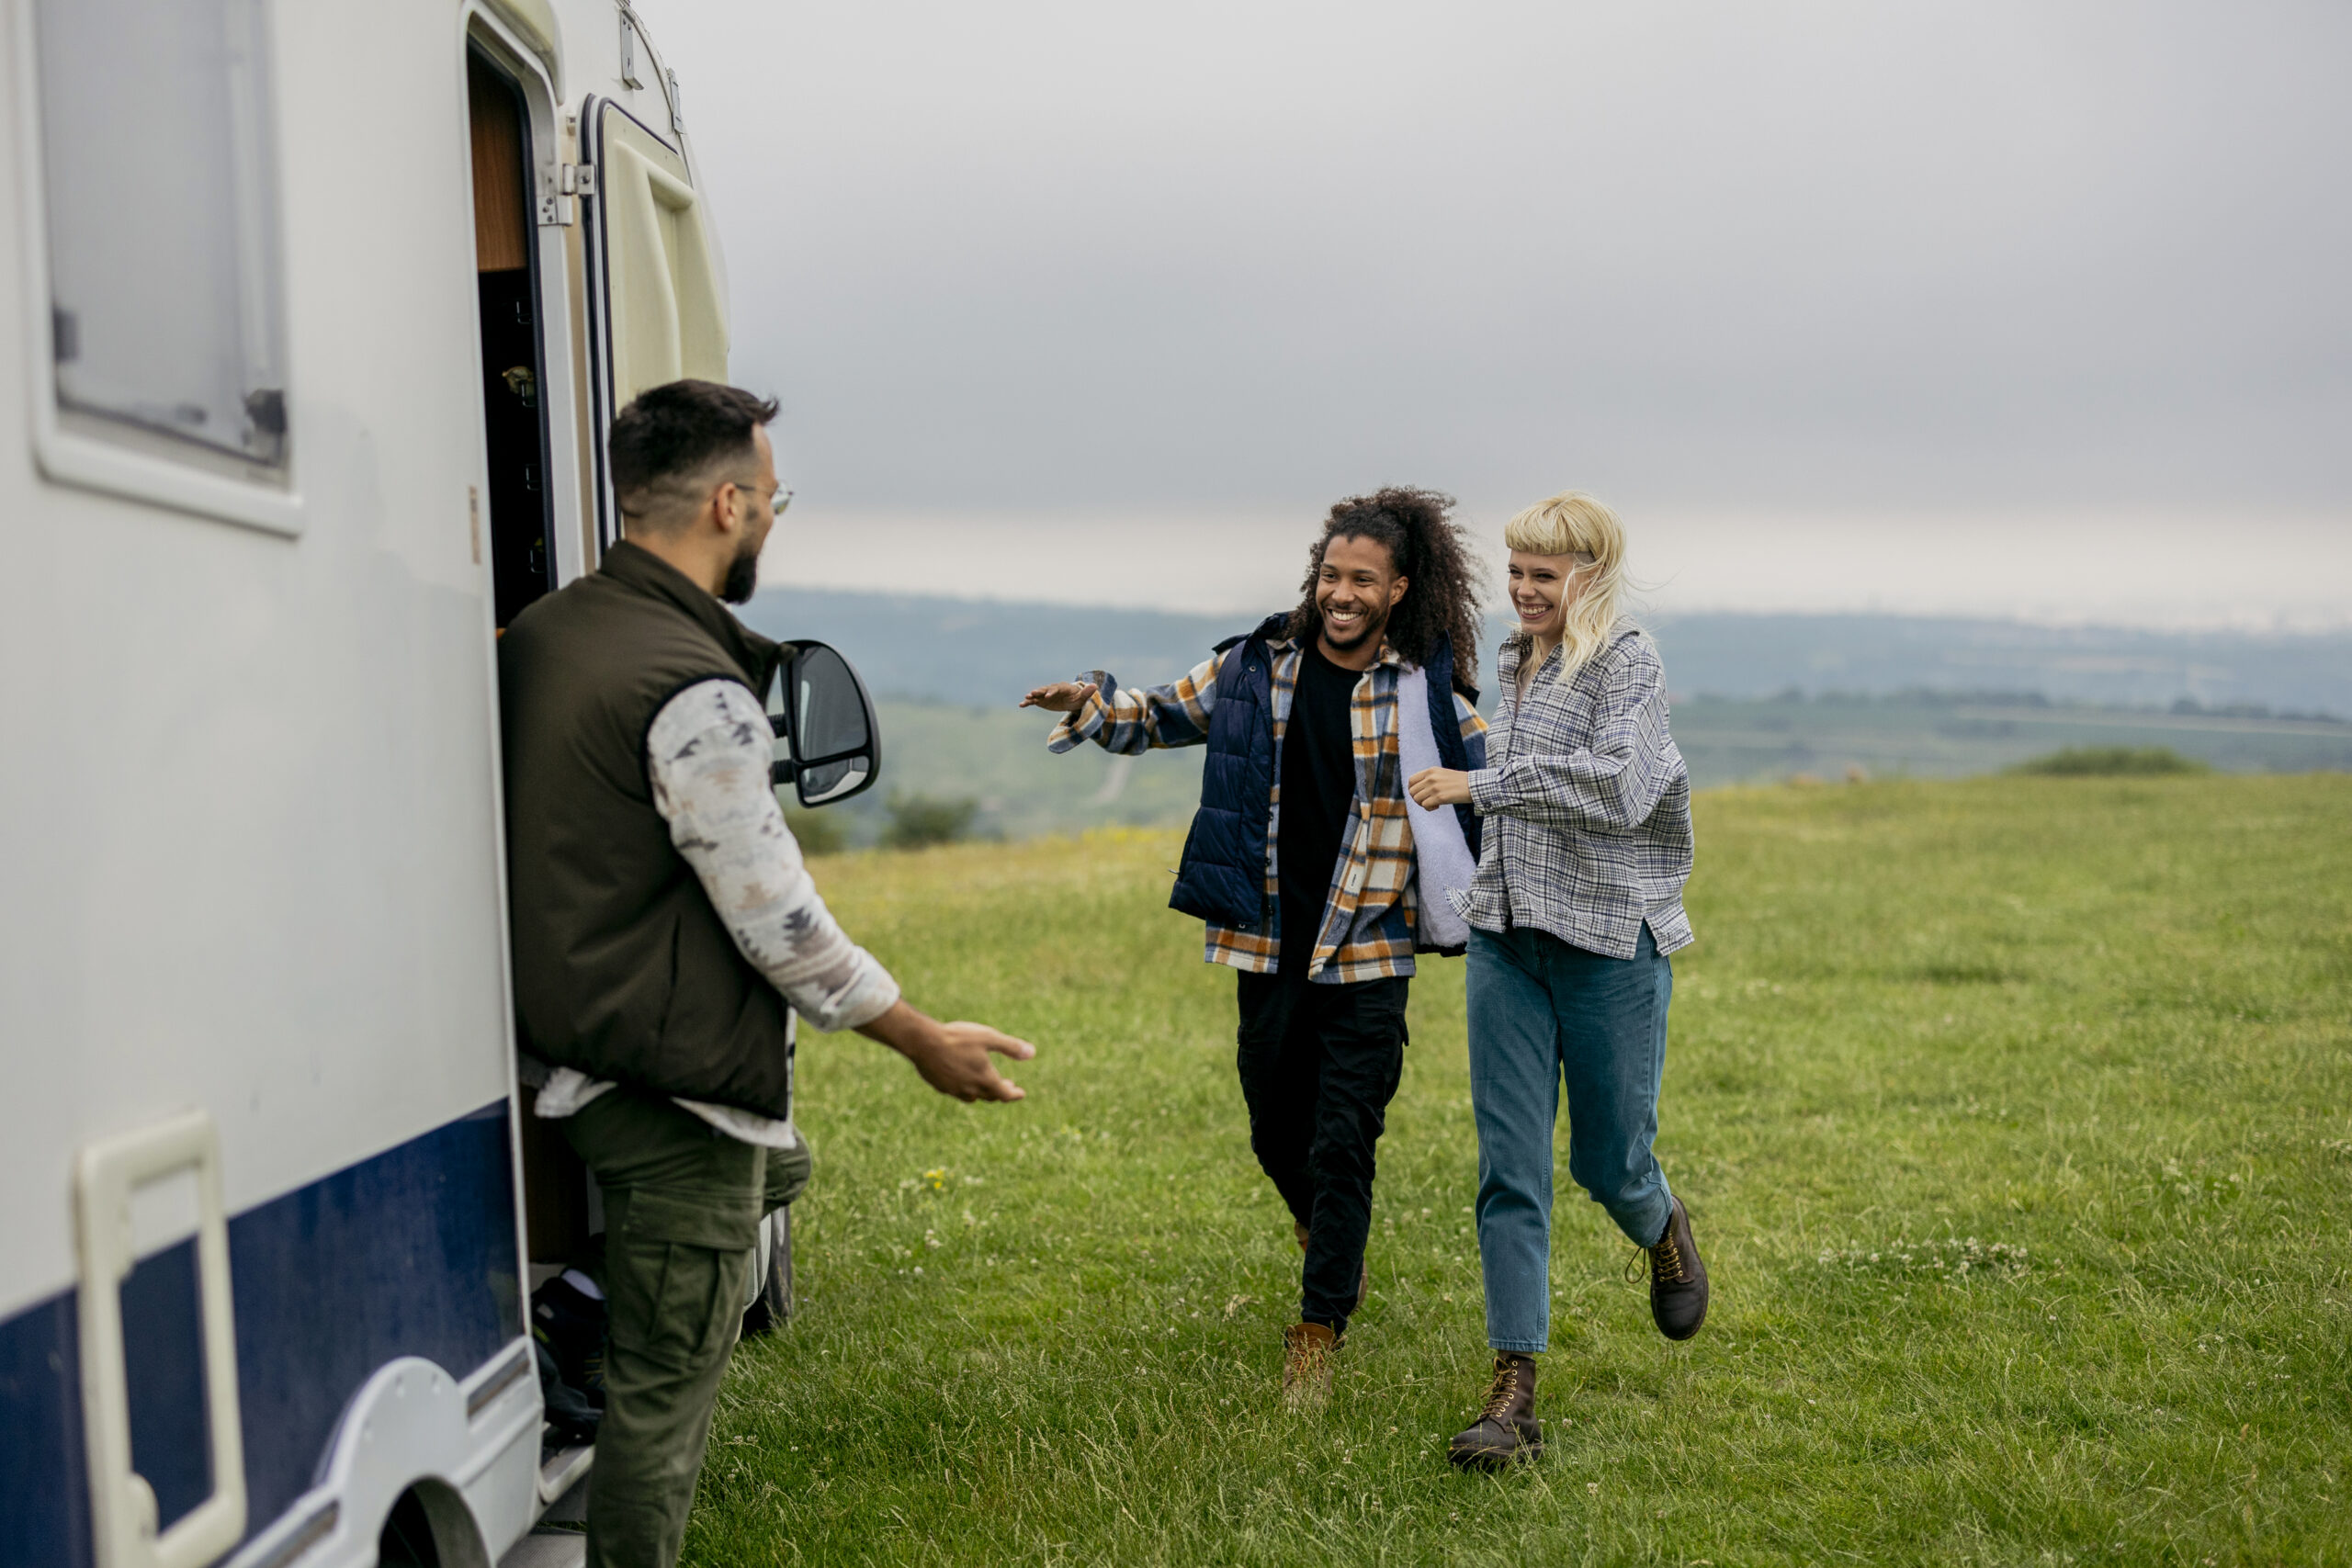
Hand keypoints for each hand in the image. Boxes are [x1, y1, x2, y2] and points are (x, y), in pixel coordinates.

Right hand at [858, 1002, 1034, 1101]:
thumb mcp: (988, 1037)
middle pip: (990, 1096)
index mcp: (985, 1079)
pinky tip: (962, 1079)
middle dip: (1000, 1091)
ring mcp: (954, 1089)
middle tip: (1008, 1086)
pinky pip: (957, 1092)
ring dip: (982, 1092)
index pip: (1005, 1094)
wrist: (923, 1042)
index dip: (1015, 1094)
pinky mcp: (940, 1086)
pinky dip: (965, 1088)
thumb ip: (1011, 1047)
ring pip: (972, 1097)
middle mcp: (970, 1089)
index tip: (1021, 1093)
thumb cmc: (957, 1038)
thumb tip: (1032, 1053)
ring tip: (985, 1085)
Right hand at [1018, 680, 1098, 713]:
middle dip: (1039, 691)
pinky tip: (1021, 705)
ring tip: (1025, 699)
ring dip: (1032, 696)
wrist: (1072, 701)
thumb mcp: (1083, 697)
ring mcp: (1046, 695)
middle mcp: (1053, 689)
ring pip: (1038, 694)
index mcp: (1063, 687)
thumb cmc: (1079, 699)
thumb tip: (1095, 686)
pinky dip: (1028, 702)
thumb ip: (1087, 692)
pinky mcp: (1042, 700)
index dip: (1052, 692)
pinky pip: (1034, 701)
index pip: (1057, 689)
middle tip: (1032, 694)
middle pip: (1045, 689)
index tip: (1048, 696)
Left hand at [1407, 766, 1472, 808]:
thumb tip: (1416, 790)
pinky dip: (1429, 808)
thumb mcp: (1442, 774)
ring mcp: (1435, 787)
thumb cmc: (1459, 782)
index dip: (1412, 790)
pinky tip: (1437, 807)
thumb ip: (1430, 779)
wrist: (1474, 786)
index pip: (1411, 781)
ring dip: (1423, 804)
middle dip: (1418, 799)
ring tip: (1433, 804)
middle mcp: (1431, 778)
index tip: (1420, 795)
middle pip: (1412, 792)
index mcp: (1431, 771)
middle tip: (1427, 801)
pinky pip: (1425, 805)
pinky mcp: (1440, 797)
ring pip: (1417, 799)